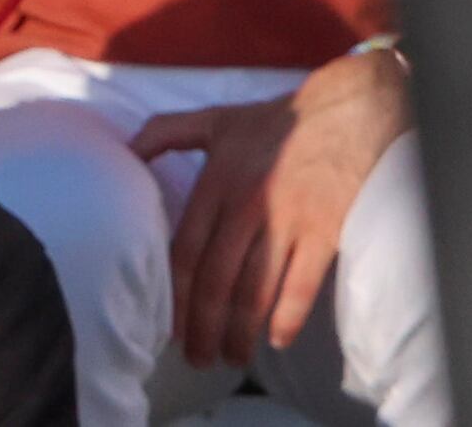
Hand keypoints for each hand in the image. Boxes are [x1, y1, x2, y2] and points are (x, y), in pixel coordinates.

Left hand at [135, 48, 408, 363]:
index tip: (168, 324)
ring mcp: (287, 220)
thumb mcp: (213, 119)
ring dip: (241, 329)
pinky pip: (303, 282)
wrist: (345, 113)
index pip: (186, 249)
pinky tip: (276, 339)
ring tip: (233, 357)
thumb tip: (126, 150)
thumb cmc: (276, 121)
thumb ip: (165, 132)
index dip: (175, 293)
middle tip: (197, 357)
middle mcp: (246, 206)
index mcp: (216, 183)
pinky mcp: (324, 231)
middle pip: (216, 278)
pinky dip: (288, 314)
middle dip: (204, 324)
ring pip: (256, 287)